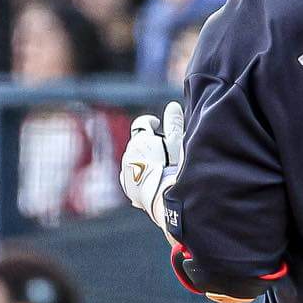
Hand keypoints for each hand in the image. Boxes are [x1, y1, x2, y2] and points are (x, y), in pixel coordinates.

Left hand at [120, 100, 183, 231]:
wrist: (161, 196)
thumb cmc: (171, 167)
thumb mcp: (176, 142)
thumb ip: (174, 122)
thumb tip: (172, 105)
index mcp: (140, 140)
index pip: (141, 123)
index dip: (149, 122)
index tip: (156, 124)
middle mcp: (128, 153)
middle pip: (138, 142)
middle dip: (147, 142)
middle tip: (162, 148)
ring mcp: (126, 170)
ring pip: (133, 159)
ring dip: (142, 158)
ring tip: (157, 166)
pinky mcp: (126, 185)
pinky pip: (130, 175)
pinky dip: (137, 174)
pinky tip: (148, 179)